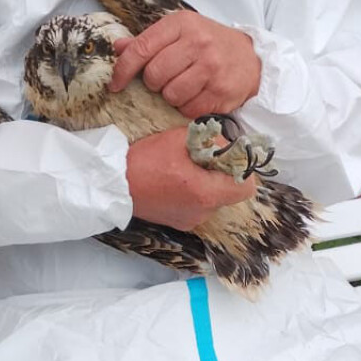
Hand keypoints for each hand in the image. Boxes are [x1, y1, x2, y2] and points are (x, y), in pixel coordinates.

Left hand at [110, 11, 261, 117]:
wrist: (252, 58)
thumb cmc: (211, 44)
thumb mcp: (181, 32)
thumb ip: (149, 41)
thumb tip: (118, 48)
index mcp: (182, 24)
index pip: (141, 48)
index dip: (123, 70)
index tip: (116, 84)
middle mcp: (198, 43)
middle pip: (154, 75)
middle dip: (154, 83)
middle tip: (167, 79)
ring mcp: (211, 68)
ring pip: (170, 95)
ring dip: (171, 97)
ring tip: (184, 86)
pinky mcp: (221, 91)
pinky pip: (188, 109)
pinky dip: (187, 107)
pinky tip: (197, 95)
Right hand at [125, 128, 256, 230]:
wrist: (113, 184)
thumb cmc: (144, 160)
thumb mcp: (180, 138)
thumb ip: (210, 140)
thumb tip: (227, 145)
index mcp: (206, 193)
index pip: (246, 188)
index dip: (241, 171)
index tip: (228, 159)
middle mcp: (202, 212)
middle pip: (229, 193)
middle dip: (221, 175)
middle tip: (202, 159)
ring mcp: (190, 220)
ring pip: (213, 199)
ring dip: (206, 184)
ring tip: (184, 170)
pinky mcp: (179, 223)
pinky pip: (197, 206)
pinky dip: (193, 193)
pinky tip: (174, 181)